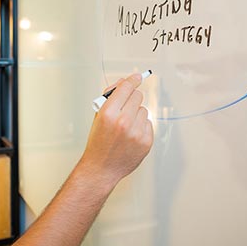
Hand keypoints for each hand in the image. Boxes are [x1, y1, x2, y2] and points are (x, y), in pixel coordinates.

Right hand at [78, 73, 153, 189]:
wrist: (102, 168)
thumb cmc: (98, 142)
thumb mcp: (98, 116)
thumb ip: (110, 96)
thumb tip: (124, 82)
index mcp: (108, 113)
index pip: (126, 88)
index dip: (132, 80)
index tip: (137, 77)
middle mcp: (123, 122)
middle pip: (137, 96)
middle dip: (131, 99)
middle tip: (125, 107)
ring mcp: (136, 132)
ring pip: (144, 110)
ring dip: (136, 114)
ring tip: (125, 126)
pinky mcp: (146, 141)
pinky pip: (148, 123)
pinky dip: (141, 126)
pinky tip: (131, 134)